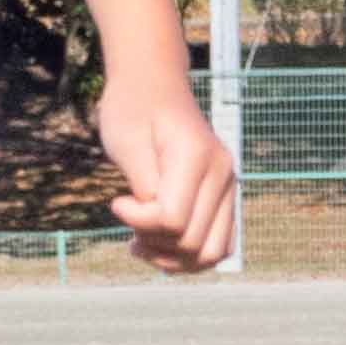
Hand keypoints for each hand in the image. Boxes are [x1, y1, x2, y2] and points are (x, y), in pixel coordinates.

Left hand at [100, 68, 236, 275]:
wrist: (153, 85)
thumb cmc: (133, 110)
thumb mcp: (126, 142)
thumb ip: (143, 186)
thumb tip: (159, 224)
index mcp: (197, 157)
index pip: (173, 221)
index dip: (139, 223)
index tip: (117, 203)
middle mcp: (223, 174)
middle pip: (192, 243)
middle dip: (153, 243)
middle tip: (127, 224)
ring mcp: (229, 186)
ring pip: (211, 253)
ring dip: (172, 259)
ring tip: (141, 243)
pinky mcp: (225, 197)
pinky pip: (218, 245)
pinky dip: (189, 257)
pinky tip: (160, 246)